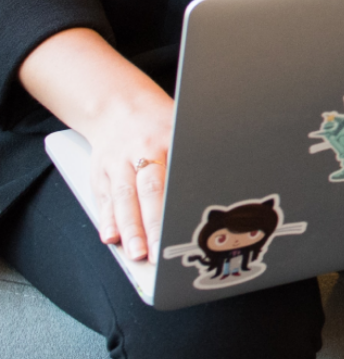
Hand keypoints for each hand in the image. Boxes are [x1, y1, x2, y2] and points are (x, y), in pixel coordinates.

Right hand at [18, 27, 173, 261]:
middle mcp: (141, 151)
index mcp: (169, 139)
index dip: (180, 202)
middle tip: (158, 251)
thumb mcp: (182, 128)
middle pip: (148, 190)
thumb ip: (195, 154)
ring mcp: (118, 163)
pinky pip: (104, 199)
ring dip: (129, 229)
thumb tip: (228, 178)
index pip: (176, 174)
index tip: (186, 224)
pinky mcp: (100, 173)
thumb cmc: (159, 122)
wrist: (118, 104)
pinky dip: (107, 220)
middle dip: (153, 224)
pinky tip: (110, 238)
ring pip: (123, 198)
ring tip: (136, 253)